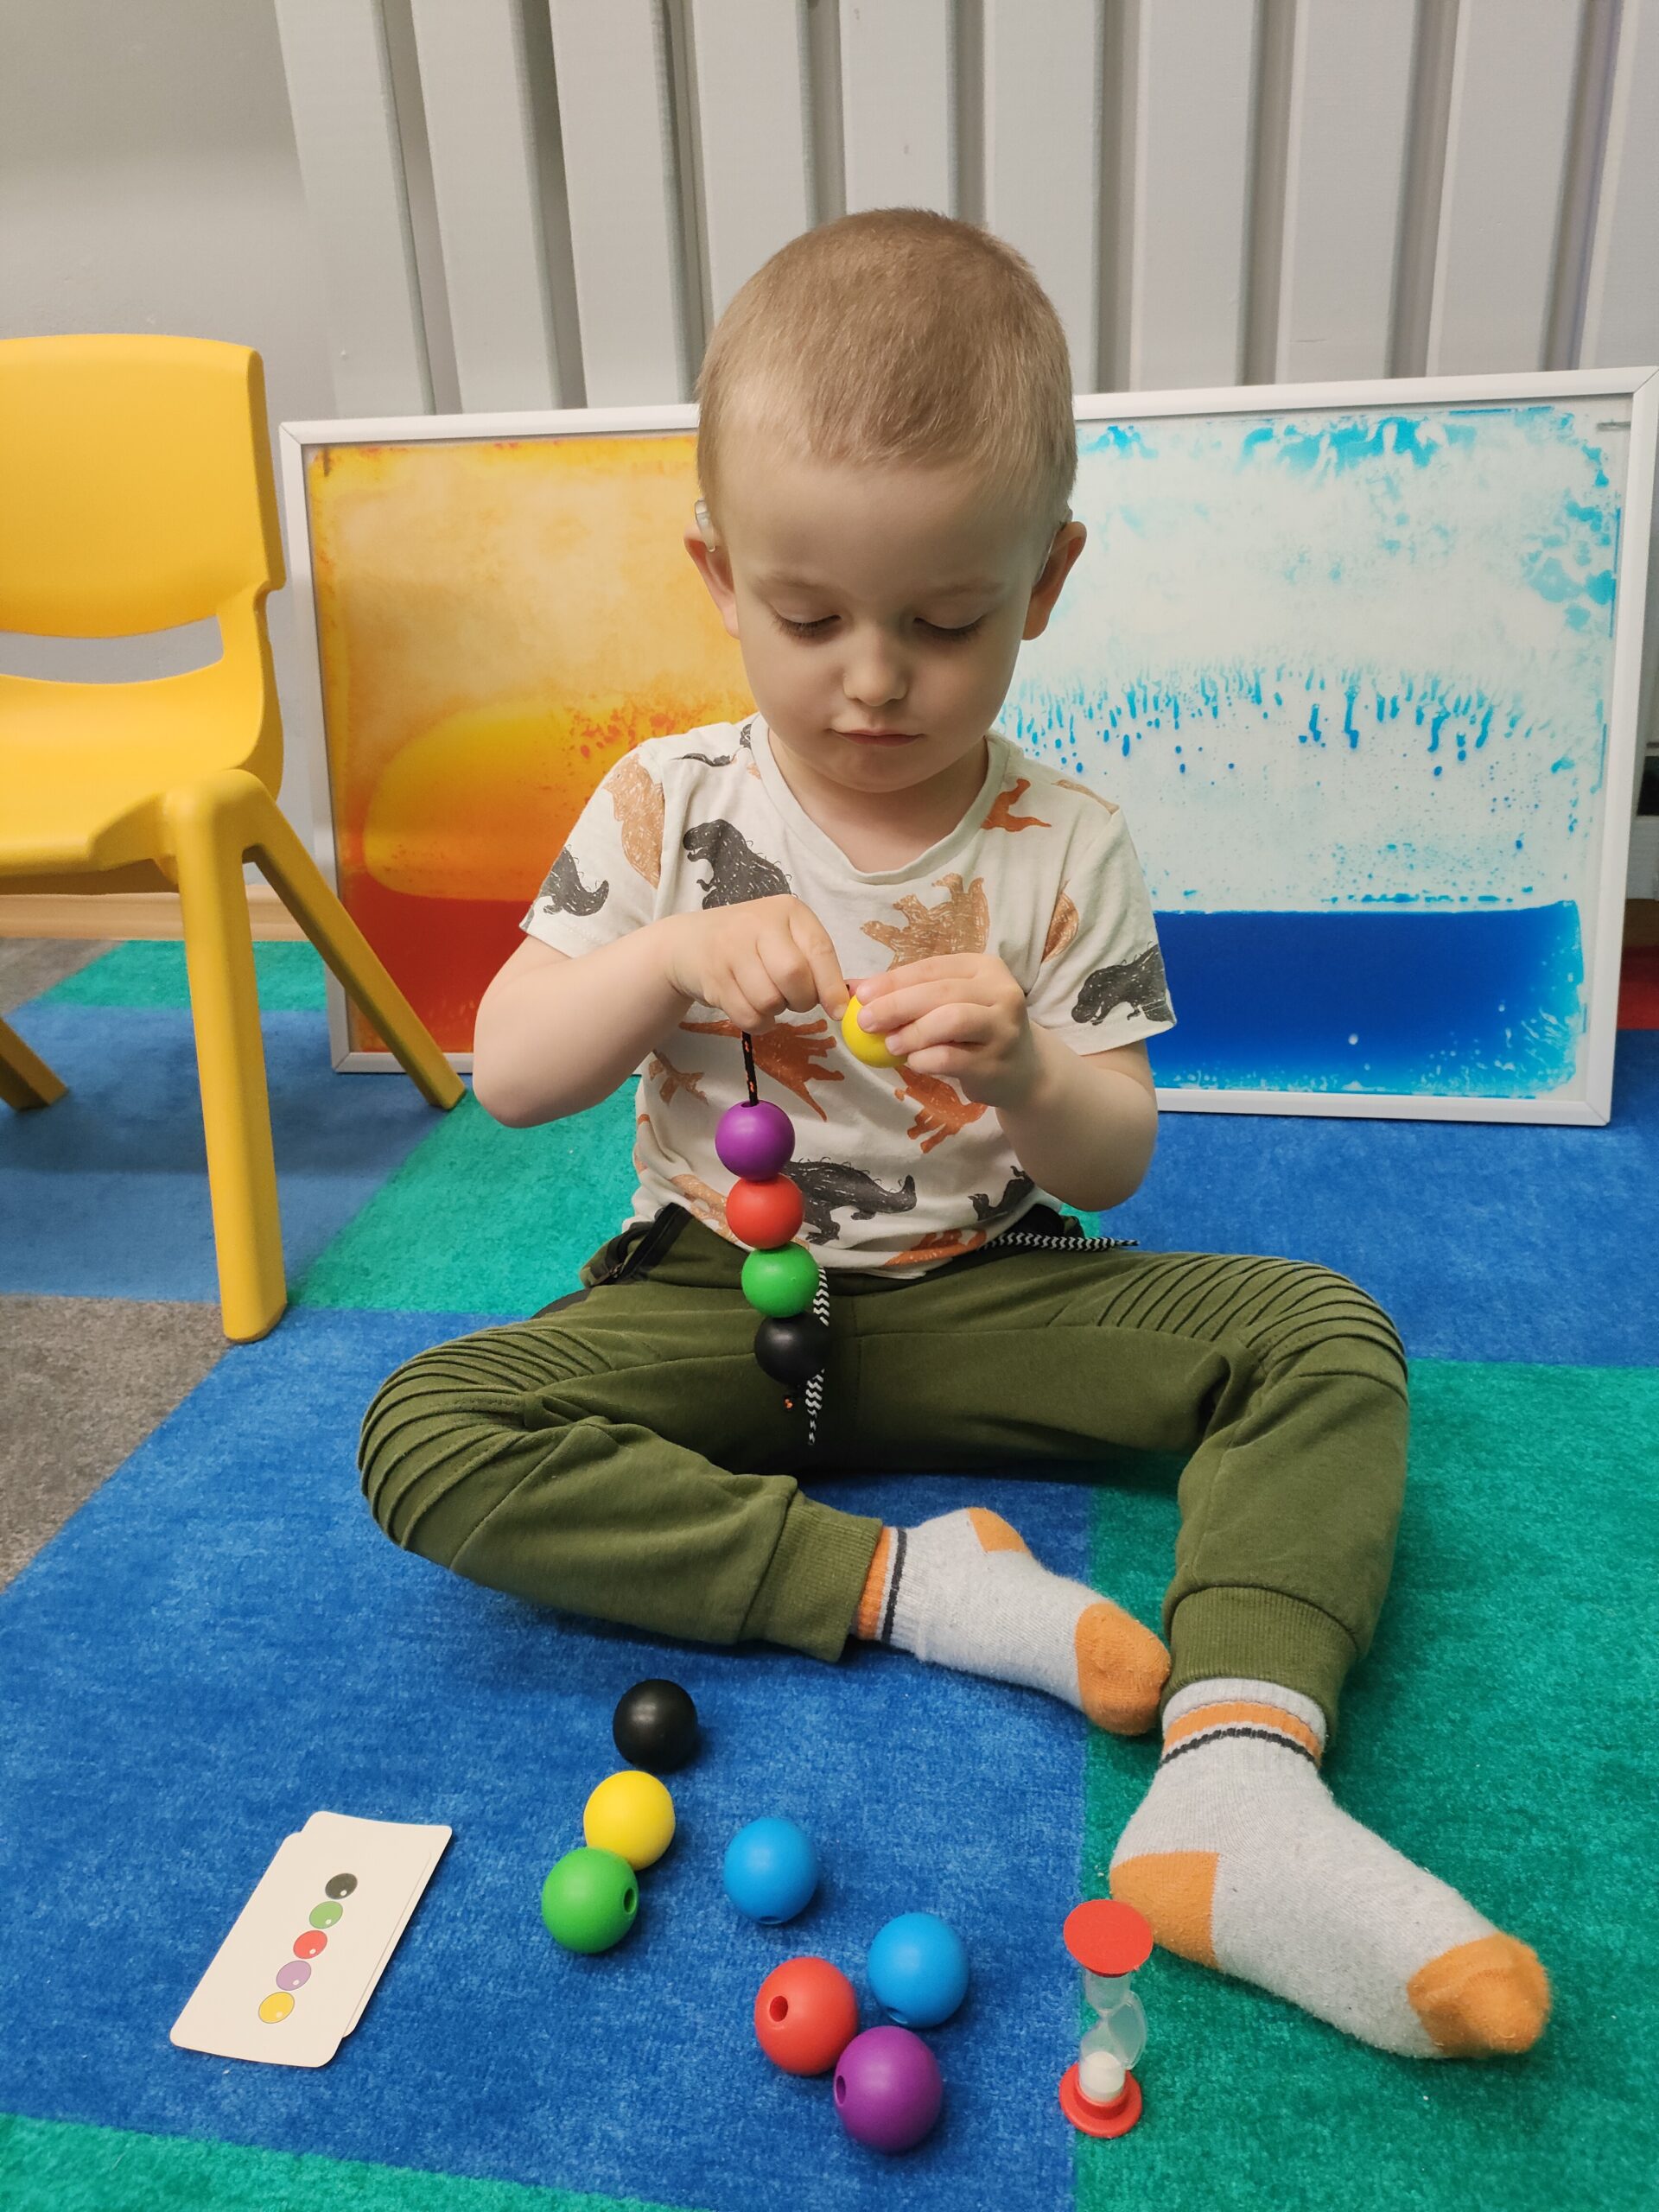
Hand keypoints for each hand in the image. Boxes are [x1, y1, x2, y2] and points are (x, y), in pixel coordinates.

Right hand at [662, 897, 847, 1031]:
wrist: (690, 943)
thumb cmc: (751, 943)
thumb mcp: (786, 938)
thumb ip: (814, 963)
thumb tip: (842, 1004)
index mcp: (787, 911)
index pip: (819, 950)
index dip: (832, 985)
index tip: (838, 1010)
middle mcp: (757, 923)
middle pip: (793, 976)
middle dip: (801, 1000)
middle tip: (793, 999)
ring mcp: (730, 950)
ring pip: (769, 1000)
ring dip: (776, 1011)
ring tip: (768, 997)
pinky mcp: (713, 978)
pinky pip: (747, 1016)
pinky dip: (758, 1022)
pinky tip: (753, 1008)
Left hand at [851, 955, 1039, 1107]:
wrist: (1021, 1070)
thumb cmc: (974, 1031)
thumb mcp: (948, 1005)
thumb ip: (909, 994)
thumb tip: (854, 988)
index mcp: (985, 968)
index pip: (932, 967)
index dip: (894, 980)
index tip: (861, 994)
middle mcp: (1001, 991)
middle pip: (940, 992)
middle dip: (896, 1005)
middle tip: (865, 1021)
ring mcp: (1004, 1027)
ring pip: (951, 1020)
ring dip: (913, 1032)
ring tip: (890, 1044)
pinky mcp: (998, 1062)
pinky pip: (953, 1057)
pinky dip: (925, 1059)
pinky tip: (912, 1062)